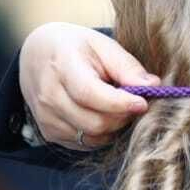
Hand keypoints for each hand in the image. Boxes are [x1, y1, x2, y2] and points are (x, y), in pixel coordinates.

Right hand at [19, 23, 159, 150]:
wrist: (36, 55)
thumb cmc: (75, 48)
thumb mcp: (102, 45)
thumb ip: (127, 67)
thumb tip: (153, 87)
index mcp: (62, 66)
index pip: (90, 94)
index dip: (120, 103)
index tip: (143, 102)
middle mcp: (49, 95)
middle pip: (94, 122)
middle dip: (122, 116)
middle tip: (134, 102)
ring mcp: (46, 117)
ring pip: (91, 137)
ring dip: (113, 127)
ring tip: (118, 106)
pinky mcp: (49, 133)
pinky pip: (83, 144)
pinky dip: (100, 134)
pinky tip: (103, 114)